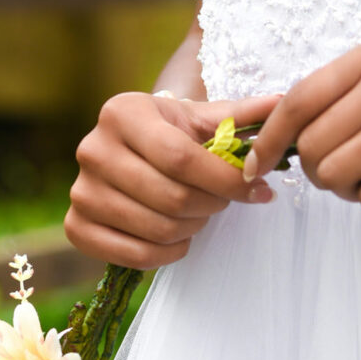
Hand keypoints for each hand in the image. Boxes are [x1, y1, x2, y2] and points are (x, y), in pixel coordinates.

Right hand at [65, 91, 280, 269]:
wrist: (128, 156)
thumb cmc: (172, 136)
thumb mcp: (202, 120)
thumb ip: (242, 116)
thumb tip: (283, 103)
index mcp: (122, 112)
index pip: (182, 158)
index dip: (226, 181)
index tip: (258, 190)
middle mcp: (92, 149)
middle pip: (172, 198)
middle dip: (212, 206)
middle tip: (220, 202)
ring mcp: (81, 191)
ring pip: (158, 229)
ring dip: (193, 229)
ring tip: (198, 215)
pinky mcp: (77, 227)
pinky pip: (136, 256)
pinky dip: (168, 254)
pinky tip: (178, 237)